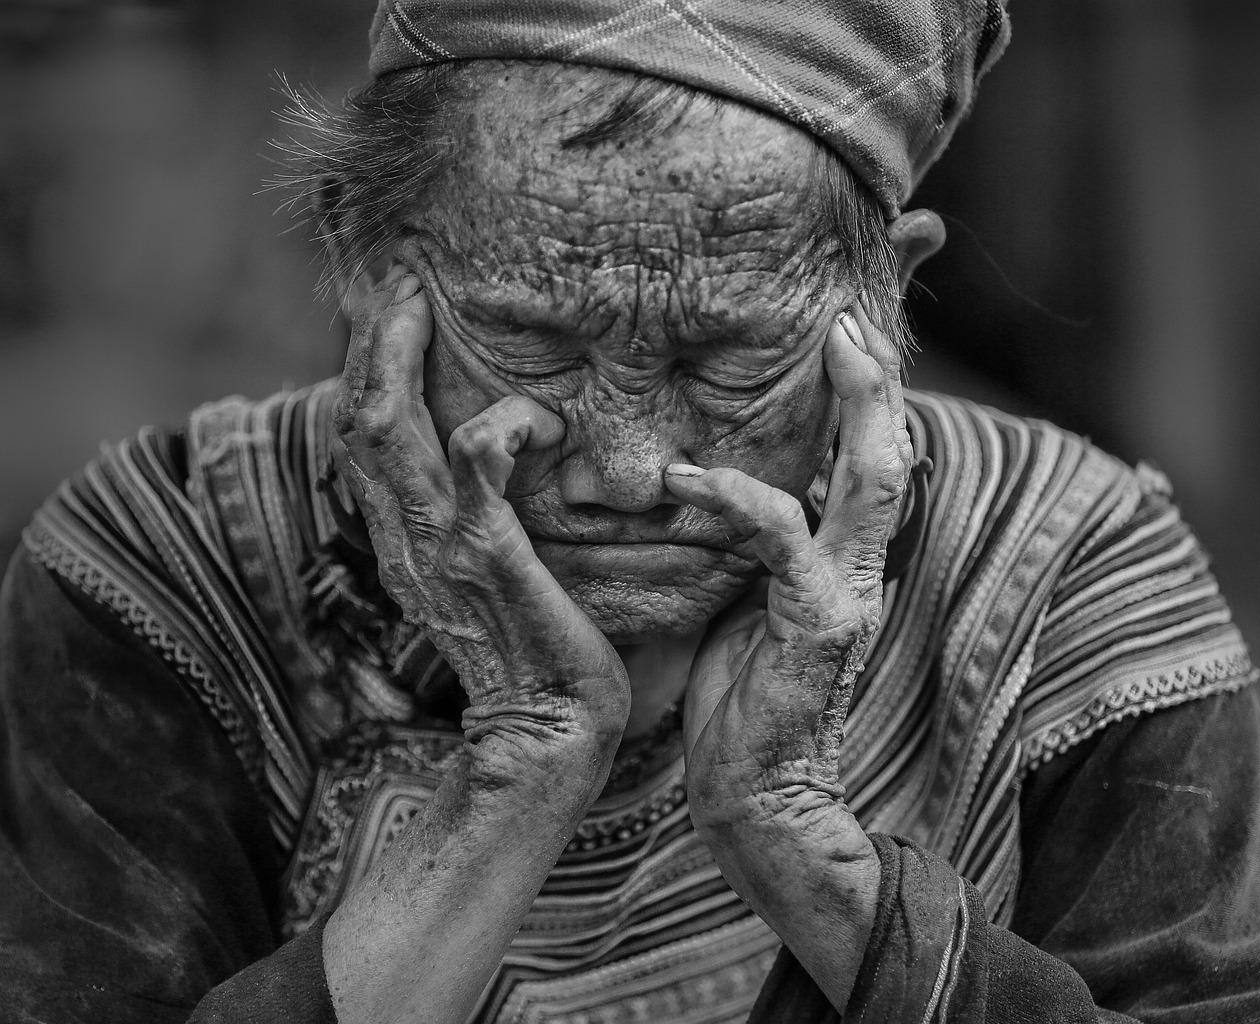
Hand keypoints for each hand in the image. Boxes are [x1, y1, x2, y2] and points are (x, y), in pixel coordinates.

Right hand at [332, 266, 629, 792]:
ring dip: (397, 353)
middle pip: (356, 415)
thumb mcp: (488, 570)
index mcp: (404, 533)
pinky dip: (505, 423)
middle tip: (396, 277)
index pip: (363, 434)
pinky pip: (477, 461)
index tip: (387, 308)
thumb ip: (475, 514)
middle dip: (368, 338)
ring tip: (420, 300)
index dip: (365, 366)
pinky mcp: (486, 553)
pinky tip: (540, 419)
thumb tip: (489, 460)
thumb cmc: (536, 645)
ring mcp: (438, 541)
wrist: (549, 728)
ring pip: (386, 425)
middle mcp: (404, 532)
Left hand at [663, 300, 910, 1006]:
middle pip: (891, 452)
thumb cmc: (741, 688)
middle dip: (882, 380)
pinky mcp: (814, 623)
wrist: (754, 786)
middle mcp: (859, 565)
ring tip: (834, 344)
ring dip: (858, 407)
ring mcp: (846, 592)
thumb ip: (755, 535)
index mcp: (841, 554)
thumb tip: (723, 474)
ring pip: (874, 479)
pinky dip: (739, 498)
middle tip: (854, 315)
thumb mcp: (746, 592)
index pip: (863, 458)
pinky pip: (783, 539)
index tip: (842, 329)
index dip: (866, 394)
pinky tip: (686, 478)